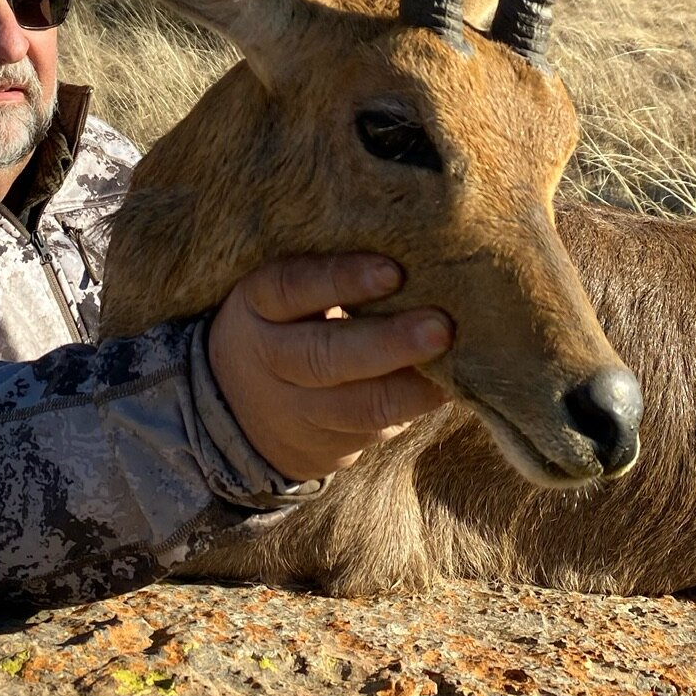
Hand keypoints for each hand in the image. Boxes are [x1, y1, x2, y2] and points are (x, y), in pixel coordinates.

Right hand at [206, 252, 452, 482]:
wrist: (241, 402)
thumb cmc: (288, 318)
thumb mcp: (288, 291)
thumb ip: (332, 273)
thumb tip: (415, 250)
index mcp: (258, 303)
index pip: (292, 287)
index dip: (341, 280)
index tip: (394, 271)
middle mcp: (269, 358)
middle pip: (324, 356)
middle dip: (388, 343)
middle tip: (441, 328)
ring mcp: (296, 409)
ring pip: (356, 406)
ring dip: (411, 389)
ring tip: (454, 370)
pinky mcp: (327, 445)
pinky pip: (374, 430)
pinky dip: (414, 409)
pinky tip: (449, 390)